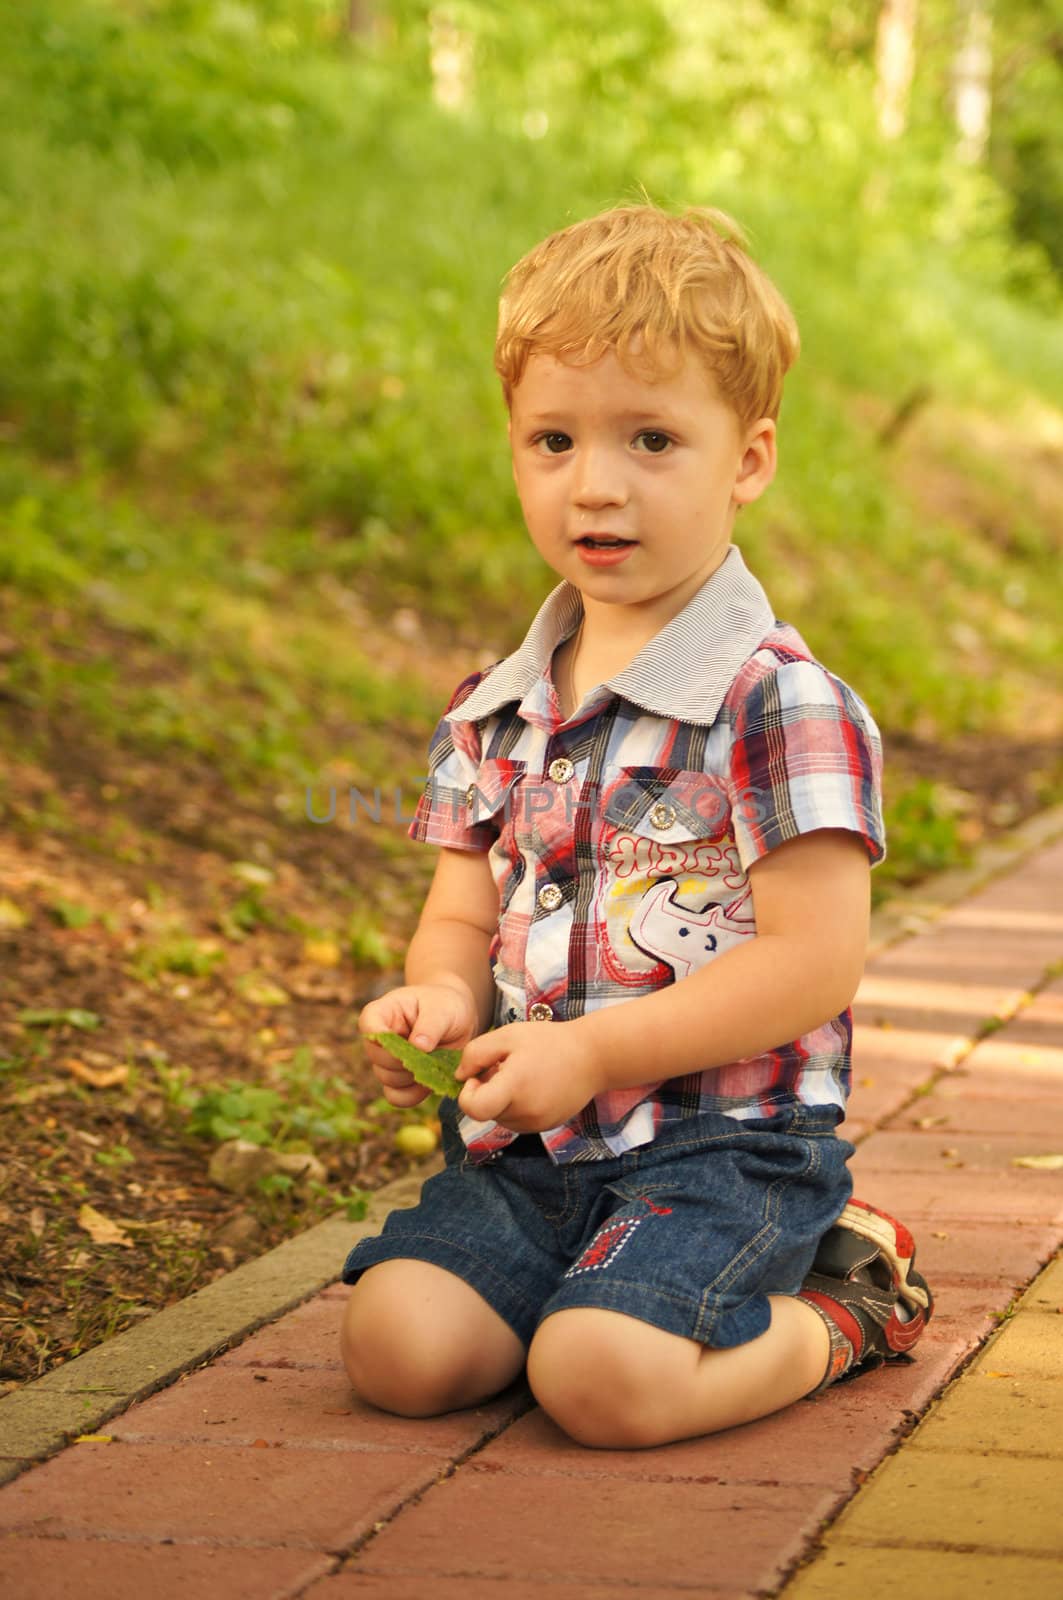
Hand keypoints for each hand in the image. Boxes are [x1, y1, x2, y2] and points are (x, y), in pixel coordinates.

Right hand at [358, 981, 478, 1107]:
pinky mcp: (398, 1080)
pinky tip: (431, 1082)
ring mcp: (386, 1061)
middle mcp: (378, 1040)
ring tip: (436, 1063)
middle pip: (378, 1060)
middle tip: (432, 1053)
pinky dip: (414, 1095)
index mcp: (381, 1013)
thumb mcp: (442, 1008)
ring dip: (414, 1077)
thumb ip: (430, 1025)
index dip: (387, 1041)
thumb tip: (418, 1047)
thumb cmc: (445, 1005)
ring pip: (388, 1080)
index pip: (369, 1027)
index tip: (412, 1043)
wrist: (456, 1019)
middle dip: (407, 1061)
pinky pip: (397, 1097)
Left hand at [455, 1020, 602, 1132]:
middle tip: (505, 1066)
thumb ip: (476, 1054)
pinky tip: (533, 1085)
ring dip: (502, 1099)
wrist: (593, 1057)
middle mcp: (525, 1112)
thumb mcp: (508, 1035)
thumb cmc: (549, 1041)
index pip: (473, 1109)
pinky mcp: (546, 1126)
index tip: (479, 1076)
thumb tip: (460, 1077)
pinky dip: (517, 1105)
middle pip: (487, 1112)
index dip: (467, 1093)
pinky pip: (518, 1121)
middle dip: (487, 1091)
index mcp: (514, 1088)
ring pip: (501, 1117)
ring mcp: (537, 1123)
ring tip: (522, 1074)